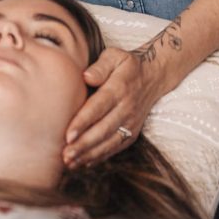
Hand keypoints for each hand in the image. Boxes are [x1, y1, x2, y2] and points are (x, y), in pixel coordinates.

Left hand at [62, 47, 163, 167]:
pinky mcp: (132, 133)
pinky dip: (99, 157)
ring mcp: (131, 123)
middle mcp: (127, 108)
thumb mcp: (115, 55)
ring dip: (89, 154)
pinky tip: (83, 163)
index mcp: (119, 87)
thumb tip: (86, 76)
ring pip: (109, 143)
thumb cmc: (126, 65)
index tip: (67, 134)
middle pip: (103, 129)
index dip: (83, 122)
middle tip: (64, 155)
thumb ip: (100, 66)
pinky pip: (115, 148)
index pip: (99, 107)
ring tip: (70, 162)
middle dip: (83, 144)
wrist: (153, 77)